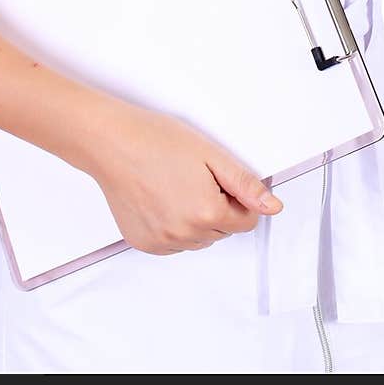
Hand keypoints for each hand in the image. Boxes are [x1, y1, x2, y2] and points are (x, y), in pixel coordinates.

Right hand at [85, 101, 282, 255]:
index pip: (247, 220)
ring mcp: (163, 242)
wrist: (111, 143)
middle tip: (194, 176)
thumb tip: (272, 206)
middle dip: (217, 207)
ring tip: (175, 185)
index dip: (236, 197)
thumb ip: (245, 184)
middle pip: (222, 231)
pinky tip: (160, 198)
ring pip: (198, 239)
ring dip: (196, 219)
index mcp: (208, 214)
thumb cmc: (156, 140)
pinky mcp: (144, 243)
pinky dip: (173, 225)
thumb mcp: (211, 154)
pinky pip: (173, 243)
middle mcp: (186, 235)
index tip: (218, 177)